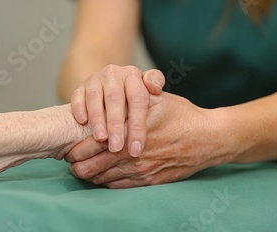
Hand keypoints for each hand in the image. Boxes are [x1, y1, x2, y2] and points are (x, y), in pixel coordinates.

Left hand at [65, 92, 225, 188]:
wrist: (208, 139)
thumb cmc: (183, 116)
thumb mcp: (158, 99)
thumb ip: (133, 97)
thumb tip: (113, 89)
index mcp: (129, 131)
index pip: (90, 144)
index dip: (75, 148)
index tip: (68, 147)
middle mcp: (131, 154)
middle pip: (91, 166)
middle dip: (77, 165)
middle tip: (71, 161)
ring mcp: (140, 171)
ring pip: (102, 179)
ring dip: (90, 175)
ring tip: (83, 169)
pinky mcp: (149, 181)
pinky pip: (119, 187)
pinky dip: (106, 183)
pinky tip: (102, 177)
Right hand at [71, 65, 164, 156]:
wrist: (110, 82)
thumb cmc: (133, 93)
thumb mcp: (146, 86)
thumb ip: (155, 83)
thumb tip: (155, 89)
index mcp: (133, 75)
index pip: (138, 100)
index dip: (137, 126)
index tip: (136, 149)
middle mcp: (114, 74)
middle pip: (115, 99)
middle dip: (116, 125)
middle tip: (116, 148)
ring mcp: (95, 79)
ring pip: (95, 98)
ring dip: (97, 119)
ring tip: (101, 139)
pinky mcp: (80, 86)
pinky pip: (77, 96)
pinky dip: (79, 109)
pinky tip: (82, 122)